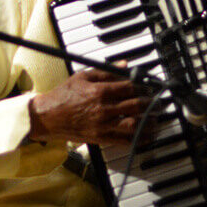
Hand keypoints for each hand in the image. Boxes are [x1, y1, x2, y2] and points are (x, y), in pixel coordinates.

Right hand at [28, 66, 153, 145]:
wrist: (50, 116)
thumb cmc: (64, 94)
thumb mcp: (83, 76)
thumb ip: (105, 71)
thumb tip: (124, 65)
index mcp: (100, 91)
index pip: (129, 87)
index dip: (142, 85)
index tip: (147, 85)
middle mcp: (104, 109)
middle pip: (136, 105)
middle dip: (150, 102)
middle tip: (156, 101)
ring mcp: (104, 125)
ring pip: (135, 125)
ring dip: (149, 122)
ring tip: (156, 118)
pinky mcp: (102, 138)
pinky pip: (126, 141)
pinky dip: (139, 138)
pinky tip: (146, 135)